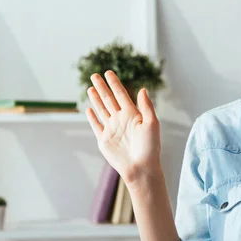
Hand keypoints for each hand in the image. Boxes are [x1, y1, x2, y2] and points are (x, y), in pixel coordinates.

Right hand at [85, 70, 161, 185]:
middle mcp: (121, 119)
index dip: (114, 83)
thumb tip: (142, 89)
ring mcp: (112, 129)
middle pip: (109, 99)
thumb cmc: (150, 147)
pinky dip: (92, 117)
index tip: (108, 72)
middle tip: (94, 75)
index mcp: (133, 114)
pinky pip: (96, 125)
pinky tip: (88, 109)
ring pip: (101, 110)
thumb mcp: (152, 124)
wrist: (141, 168)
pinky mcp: (104, 140)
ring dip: (96, 98)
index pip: (121, 94)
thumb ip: (146, 107)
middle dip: (102, 87)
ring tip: (90, 87)